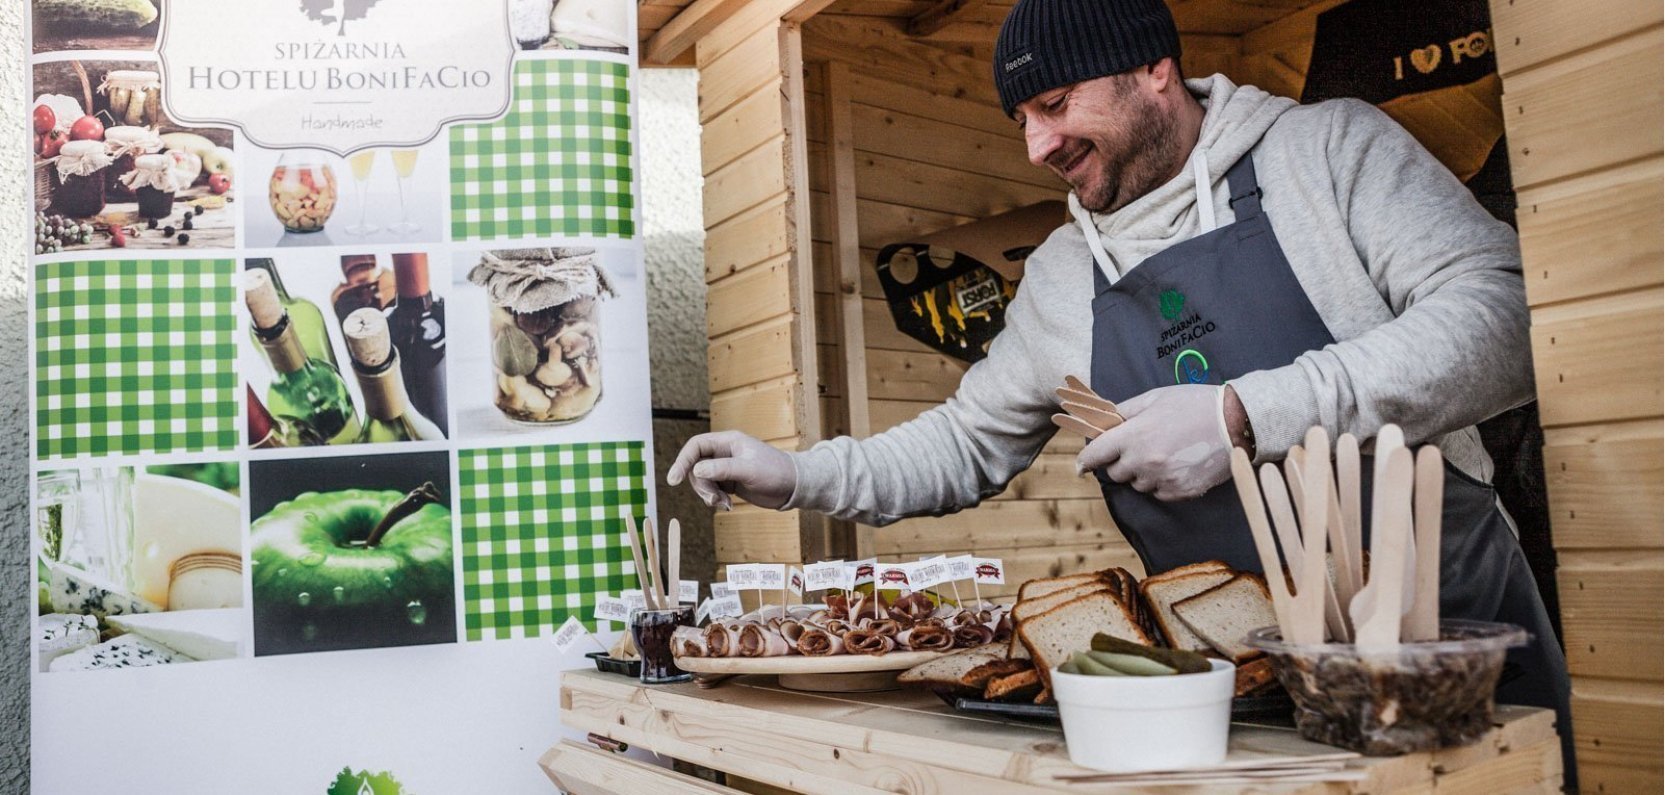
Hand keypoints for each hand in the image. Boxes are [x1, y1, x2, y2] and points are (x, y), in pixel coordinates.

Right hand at [666, 430, 796, 510]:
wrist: (794, 487)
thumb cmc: (776, 472)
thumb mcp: (749, 470)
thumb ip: (722, 469)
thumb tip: (696, 469)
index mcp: (728, 442)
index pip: (696, 446)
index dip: (682, 461)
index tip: (673, 480)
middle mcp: (724, 453)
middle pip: (696, 467)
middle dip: (701, 486)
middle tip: (713, 499)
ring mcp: (726, 468)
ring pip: (703, 481)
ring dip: (708, 495)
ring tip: (723, 504)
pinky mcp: (730, 482)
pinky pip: (712, 490)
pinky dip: (715, 500)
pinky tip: (728, 506)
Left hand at [1077, 384, 1231, 500]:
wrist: (1236, 422)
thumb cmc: (1194, 404)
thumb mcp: (1154, 398)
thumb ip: (1124, 412)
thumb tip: (1102, 422)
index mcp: (1134, 435)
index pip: (1095, 455)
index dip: (1085, 460)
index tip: (1081, 465)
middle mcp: (1144, 461)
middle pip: (1115, 473)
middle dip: (1120, 462)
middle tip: (1138, 448)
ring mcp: (1163, 479)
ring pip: (1138, 485)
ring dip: (1143, 473)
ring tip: (1165, 453)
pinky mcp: (1180, 492)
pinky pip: (1159, 493)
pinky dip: (1162, 483)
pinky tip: (1178, 464)